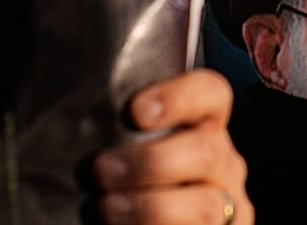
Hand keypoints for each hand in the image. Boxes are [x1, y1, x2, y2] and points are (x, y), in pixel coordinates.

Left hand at [92, 69, 251, 224]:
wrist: (147, 219)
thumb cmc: (127, 185)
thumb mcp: (130, 151)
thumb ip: (121, 134)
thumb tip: (80, 121)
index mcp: (204, 127)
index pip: (211, 93)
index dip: (179, 97)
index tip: (136, 111)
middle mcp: (222, 163)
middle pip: (207, 151)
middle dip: (151, 161)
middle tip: (102, 169)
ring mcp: (226, 206)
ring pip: (205, 205)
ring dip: (150, 207)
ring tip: (106, 208)